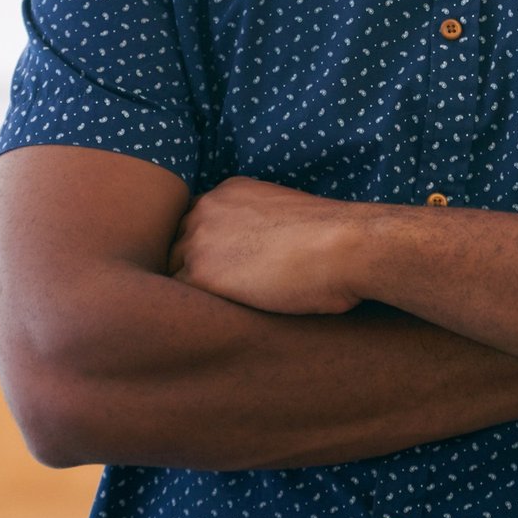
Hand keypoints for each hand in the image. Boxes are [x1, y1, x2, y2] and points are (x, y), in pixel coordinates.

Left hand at [167, 176, 372, 313]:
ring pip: (173, 274)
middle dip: (192, 271)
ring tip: (214, 316)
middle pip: (178, 246)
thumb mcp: (286, 213)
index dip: (205, 251)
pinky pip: (179, 300)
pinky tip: (215, 325)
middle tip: (215, 299)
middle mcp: (207, 208)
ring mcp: (199, 240)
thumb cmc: (333, 237)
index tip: (222, 271)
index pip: (196, 224)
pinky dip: (193, 315)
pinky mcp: (200, 275)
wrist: (345, 245)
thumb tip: (253, 256)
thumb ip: (257, 226)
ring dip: (191, 295)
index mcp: (229, 191)